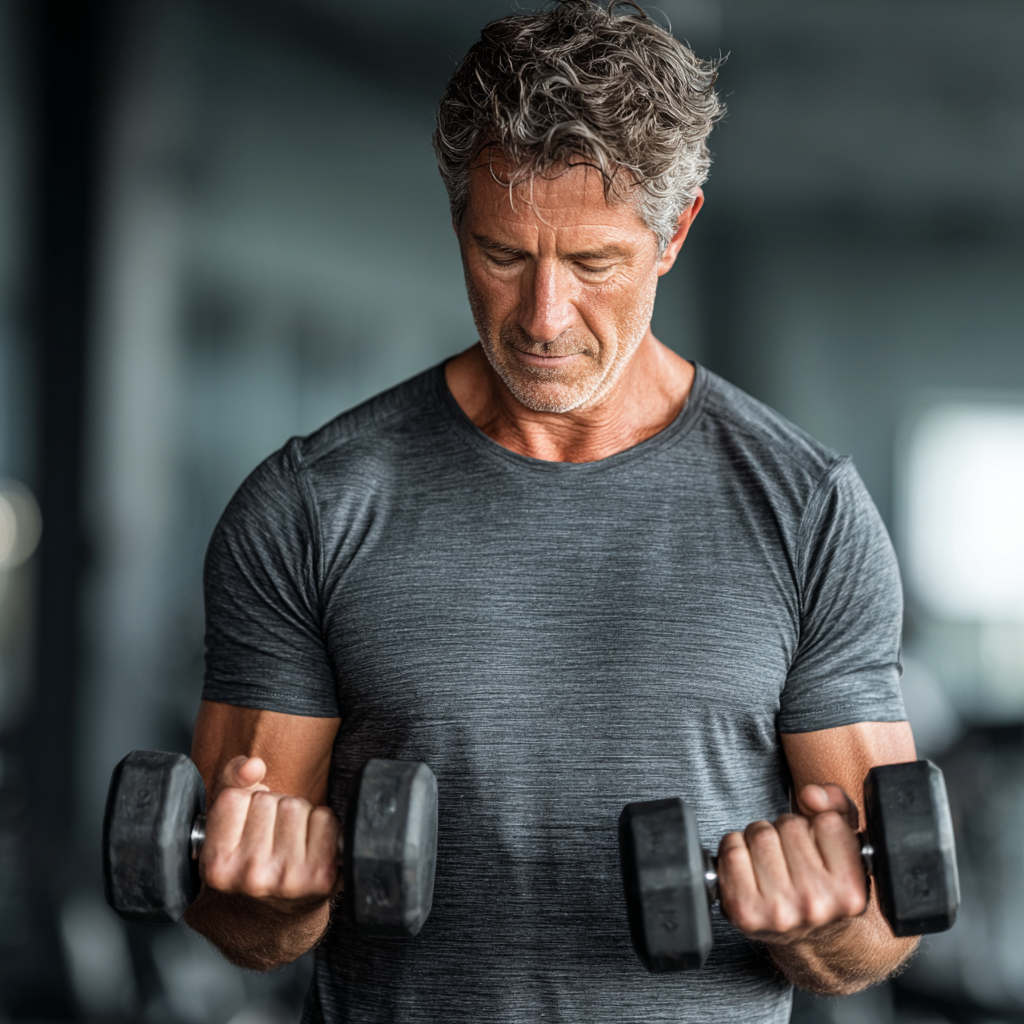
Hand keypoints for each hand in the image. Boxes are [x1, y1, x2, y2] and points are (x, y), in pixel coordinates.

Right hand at [200, 755, 340, 913]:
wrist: (267, 924)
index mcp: (217, 865)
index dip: (243, 806)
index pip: (234, 798)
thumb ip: (230, 783)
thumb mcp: (223, 829)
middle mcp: (251, 875)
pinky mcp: (320, 877)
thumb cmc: (245, 864)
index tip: (243, 828)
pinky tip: (308, 848)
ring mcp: (287, 878)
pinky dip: (320, 827)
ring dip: (297, 818)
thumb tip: (253, 766)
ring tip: (287, 843)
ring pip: (299, 806)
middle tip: (268, 838)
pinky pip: (325, 819)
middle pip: (272, 800)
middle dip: (272, 811)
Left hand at [716, 784, 867, 944]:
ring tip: (772, 862)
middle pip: (788, 824)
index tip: (818, 847)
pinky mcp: (744, 910)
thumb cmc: (823, 882)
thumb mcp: (844, 843)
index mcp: (849, 891)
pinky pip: (731, 849)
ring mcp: (778, 910)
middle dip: (786, 830)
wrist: (806, 939)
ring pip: (759, 833)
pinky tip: (751, 867)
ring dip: (760, 838)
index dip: (818, 826)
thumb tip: (811, 794)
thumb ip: (837, 804)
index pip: (827, 821)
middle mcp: (816, 904)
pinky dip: (735, 848)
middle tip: (791, 856)